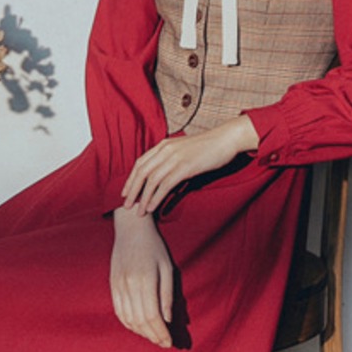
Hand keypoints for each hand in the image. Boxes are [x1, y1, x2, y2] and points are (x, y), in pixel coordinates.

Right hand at [110, 205, 174, 346]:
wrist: (131, 230)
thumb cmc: (154, 248)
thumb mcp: (168, 268)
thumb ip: (167, 295)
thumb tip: (167, 320)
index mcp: (146, 279)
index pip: (152, 315)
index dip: (160, 332)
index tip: (169, 342)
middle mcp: (129, 284)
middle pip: (140, 320)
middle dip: (153, 336)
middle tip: (164, 343)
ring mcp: (118, 285)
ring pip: (128, 318)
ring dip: (141, 332)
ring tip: (153, 338)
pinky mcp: (112, 285)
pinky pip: (118, 311)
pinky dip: (128, 323)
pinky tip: (138, 328)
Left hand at [121, 116, 259, 216]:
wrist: (226, 139)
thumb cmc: (208, 146)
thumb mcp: (184, 149)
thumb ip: (172, 158)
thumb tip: (164, 174)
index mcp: (163, 145)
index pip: (140, 162)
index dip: (131, 179)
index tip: (125, 192)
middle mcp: (165, 150)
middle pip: (142, 172)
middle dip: (132, 190)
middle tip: (126, 205)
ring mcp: (175, 158)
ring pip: (151, 180)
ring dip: (142, 198)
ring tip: (138, 212)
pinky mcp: (185, 167)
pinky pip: (165, 185)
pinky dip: (156, 197)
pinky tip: (151, 207)